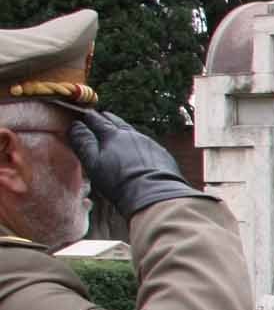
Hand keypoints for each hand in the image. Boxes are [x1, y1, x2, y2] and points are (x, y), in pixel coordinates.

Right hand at [65, 110, 198, 216]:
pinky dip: (139, 142)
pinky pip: (147, 143)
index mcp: (113, 135)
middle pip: (117, 122)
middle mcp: (133, 135)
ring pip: (133, 131)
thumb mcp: (94, 163)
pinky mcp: (162, 155)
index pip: (97, 121)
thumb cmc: (119, 181)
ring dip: (124, 129)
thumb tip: (76, 125)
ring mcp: (149, 144)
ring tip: (118, 130)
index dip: (89, 117)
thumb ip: (83, 143)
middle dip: (107, 119)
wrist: (155, 195)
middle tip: (101, 116)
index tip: (84, 115)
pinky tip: (138, 148)